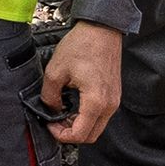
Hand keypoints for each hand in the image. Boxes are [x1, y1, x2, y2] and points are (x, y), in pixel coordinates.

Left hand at [35, 19, 125, 146]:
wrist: (101, 29)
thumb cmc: (82, 45)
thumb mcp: (55, 71)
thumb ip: (50, 96)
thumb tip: (51, 109)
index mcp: (96, 101)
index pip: (80, 135)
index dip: (61, 135)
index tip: (50, 125)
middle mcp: (109, 105)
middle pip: (90, 136)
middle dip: (70, 134)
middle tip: (56, 122)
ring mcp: (114, 100)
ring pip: (97, 127)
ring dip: (79, 125)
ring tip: (63, 113)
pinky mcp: (114, 94)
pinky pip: (101, 115)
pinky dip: (87, 116)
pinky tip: (74, 105)